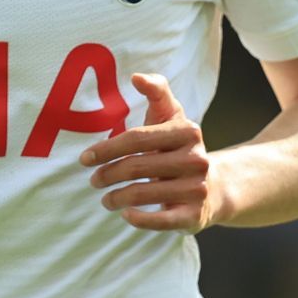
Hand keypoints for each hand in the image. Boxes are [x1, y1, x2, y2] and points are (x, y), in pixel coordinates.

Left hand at [80, 73, 223, 232]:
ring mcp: (197, 188)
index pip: (138, 138)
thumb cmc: (178, 147)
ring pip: (144, 193)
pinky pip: (161, 221)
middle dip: (108, 174)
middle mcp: (196, 159)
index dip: (107, 148)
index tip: (85, 158)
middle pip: (137, 166)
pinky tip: (125, 214)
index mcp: (187, 132)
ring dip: (116, 197)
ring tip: (105, 199)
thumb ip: (157, 91)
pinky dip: (139, 219)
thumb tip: (136, 76)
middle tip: (93, 180)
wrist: (213, 187)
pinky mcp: (194, 214)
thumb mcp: (171, 116)